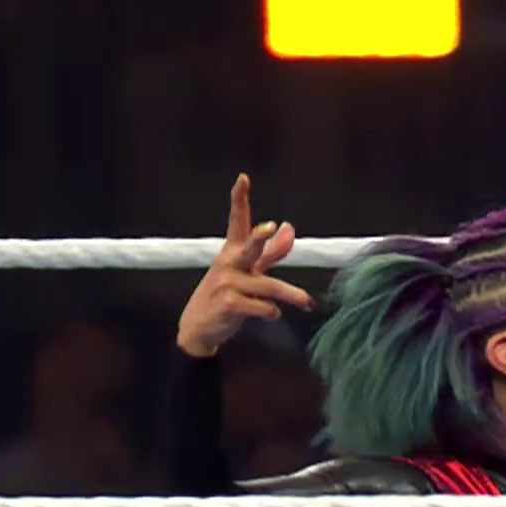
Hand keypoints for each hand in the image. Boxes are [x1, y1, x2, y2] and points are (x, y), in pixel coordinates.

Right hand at [176, 174, 313, 357]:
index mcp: (232, 252)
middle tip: (270, 227)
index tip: (243, 178)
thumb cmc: (225, 295)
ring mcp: (228, 284)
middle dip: (259, 237)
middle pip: (249, 247)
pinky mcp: (229, 305)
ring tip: (307, 302)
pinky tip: (273, 314)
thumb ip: (270, 252)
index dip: (239, 199)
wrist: (198, 328)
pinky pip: (261, 306)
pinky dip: (271, 312)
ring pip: (268, 286)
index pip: (237, 221)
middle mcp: (230, 264)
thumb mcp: (247, 271)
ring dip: (291, 294)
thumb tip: (289, 228)